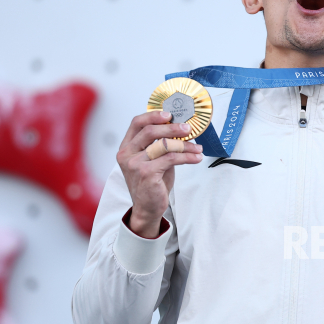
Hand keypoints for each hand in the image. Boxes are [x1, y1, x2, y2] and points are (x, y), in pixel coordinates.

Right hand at [116, 111, 203, 237]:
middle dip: (172, 127)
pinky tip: (196, 158)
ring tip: (197, 147)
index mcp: (126, 147)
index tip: (170, 114)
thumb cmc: (151, 182)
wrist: (147, 208)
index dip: (154, 115)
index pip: (137, 123)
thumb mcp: (153, 159)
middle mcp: (127, 154)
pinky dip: (187, 156)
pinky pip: (171, 158)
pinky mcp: (146, 173)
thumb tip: (180, 129)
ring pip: (164, 144)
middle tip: (188, 128)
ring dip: (185, 144)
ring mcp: (135, 164)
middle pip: (150, 131)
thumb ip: (160, 144)